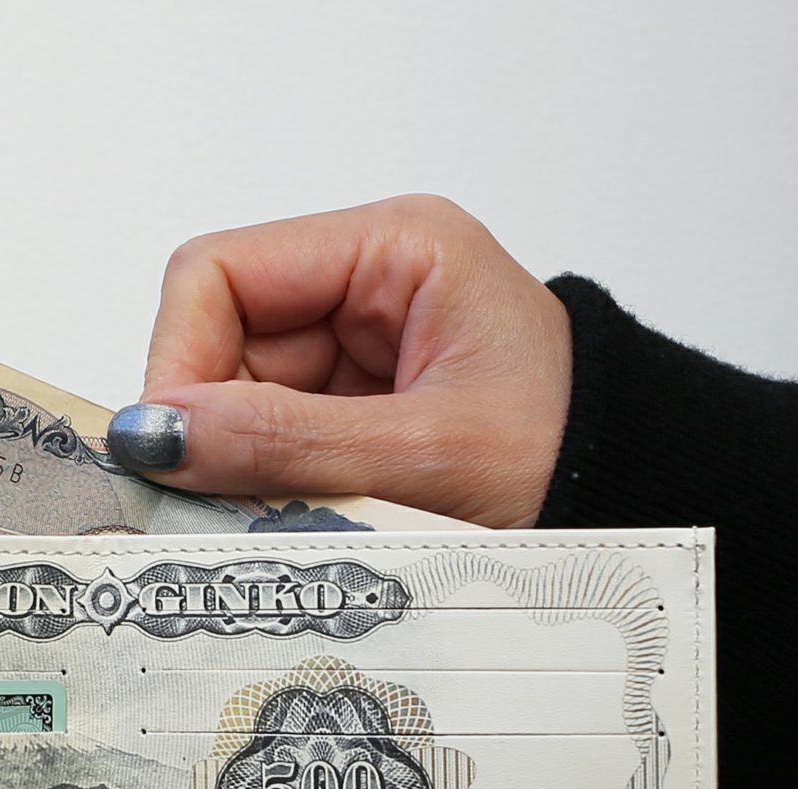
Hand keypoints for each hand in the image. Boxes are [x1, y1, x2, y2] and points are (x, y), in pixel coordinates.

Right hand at [106, 195, 571, 527]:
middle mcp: (365, 288)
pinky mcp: (357, 413)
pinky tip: (305, 528)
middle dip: (215, 432)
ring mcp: (357, 355)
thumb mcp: (425, 457)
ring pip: (238, 406)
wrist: (641, 508)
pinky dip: (272, 493)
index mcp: (392, 251)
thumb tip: (156, 434)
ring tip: (292, 529)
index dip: (179, 361)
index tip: (172, 452)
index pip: (219, 274)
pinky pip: (275, 447)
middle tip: (226, 514)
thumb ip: (283, 443)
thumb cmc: (572, 462)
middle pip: (220, 345)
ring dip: (245, 474)